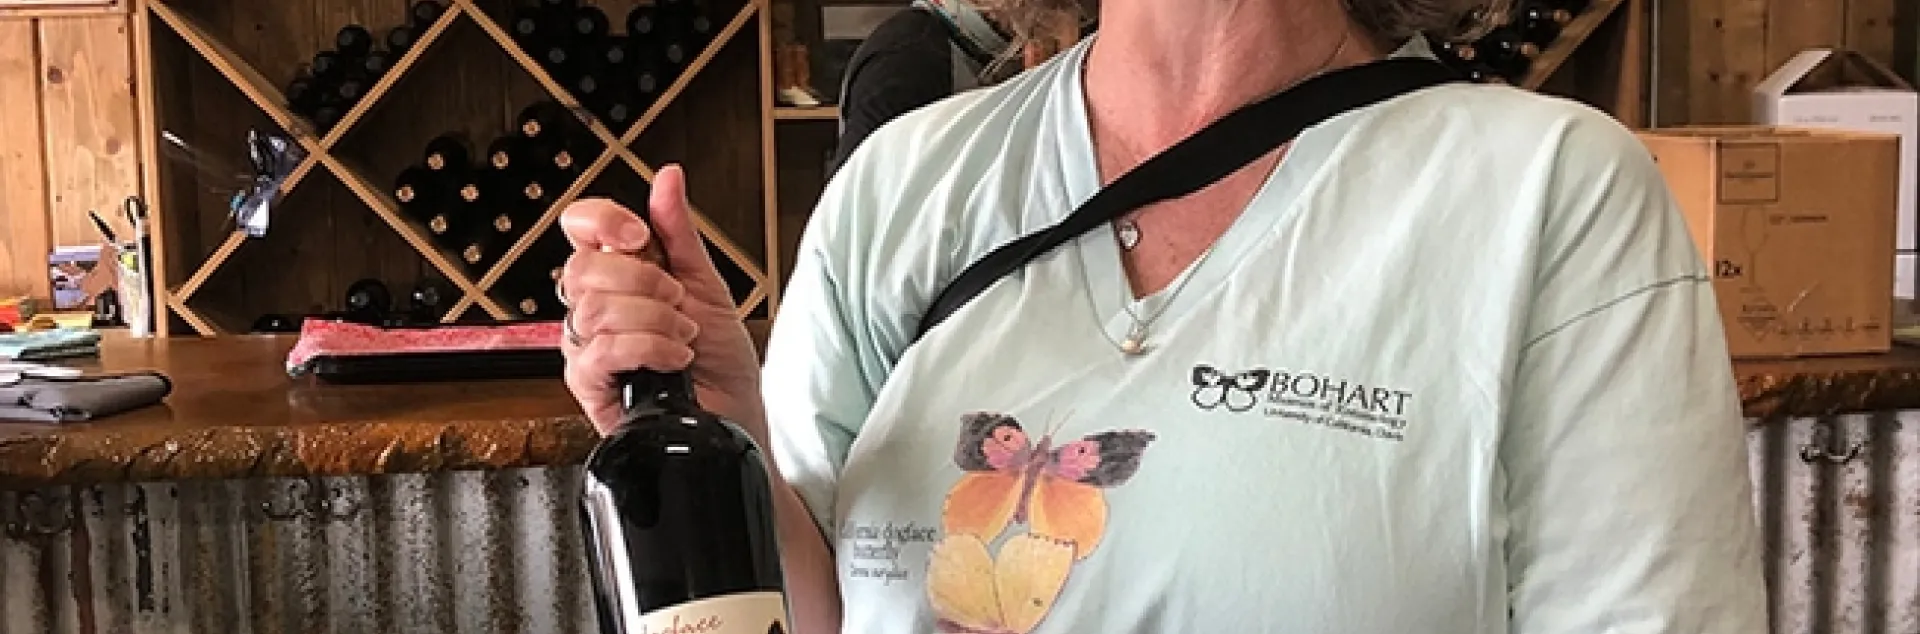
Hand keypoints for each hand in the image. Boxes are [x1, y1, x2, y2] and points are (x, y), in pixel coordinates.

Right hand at [557, 165, 763, 434]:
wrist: (736, 414)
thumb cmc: (720, 359)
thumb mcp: (706, 283)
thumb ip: (680, 232)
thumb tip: (667, 177)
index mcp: (617, 273)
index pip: (578, 227)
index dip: (600, 219)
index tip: (637, 232)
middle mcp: (594, 306)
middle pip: (580, 267)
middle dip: (642, 280)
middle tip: (678, 301)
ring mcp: (586, 346)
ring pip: (593, 310)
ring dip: (654, 320)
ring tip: (684, 338)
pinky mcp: (590, 385)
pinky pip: (600, 351)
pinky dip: (649, 348)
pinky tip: (674, 360)